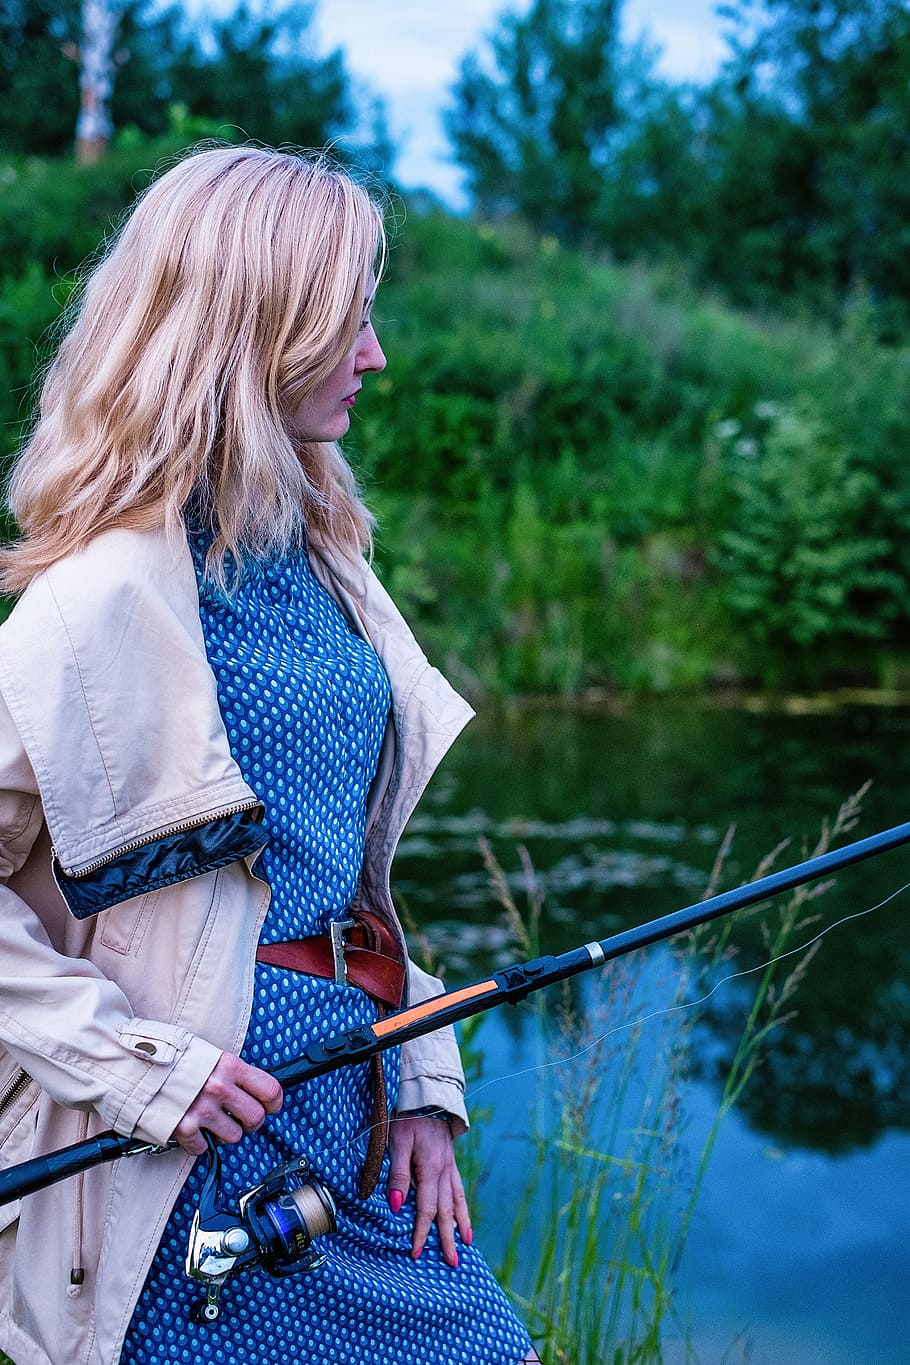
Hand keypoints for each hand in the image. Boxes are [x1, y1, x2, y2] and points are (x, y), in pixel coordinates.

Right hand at [173, 1053, 282, 1154]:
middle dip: (250, 1122)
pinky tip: (191, 1130)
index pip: (270, 1089)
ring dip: (224, 1134)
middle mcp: (219, 1087)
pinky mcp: (183, 1129)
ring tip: (211, 1122)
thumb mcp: (208, 1054)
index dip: (274, 1102)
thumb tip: (250, 1088)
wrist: (133, 1065)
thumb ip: (230, 1071)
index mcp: (229, 1065)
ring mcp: (202, 1109)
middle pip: (255, 1118)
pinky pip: (204, 1148)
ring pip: (234, 1136)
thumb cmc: (171, 1059)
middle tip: (239, 1118)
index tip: (270, 1107)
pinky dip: (198, 1144)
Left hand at [387, 1113, 471, 1266]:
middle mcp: (444, 1171)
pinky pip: (459, 1189)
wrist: (428, 1098)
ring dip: (461, 1224)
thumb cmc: (408, 1119)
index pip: (426, 1209)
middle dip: (448, 1238)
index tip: (416, 1253)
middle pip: (446, 1211)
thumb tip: (396, 1206)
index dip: (421, 1233)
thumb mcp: (397, 1143)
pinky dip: (463, 1206)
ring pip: (457, 1201)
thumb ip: (398, 1174)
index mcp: (431, 1169)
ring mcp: (450, 1167)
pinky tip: (463, 1216)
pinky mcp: (450, 1162)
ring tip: (466, 1244)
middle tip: (453, 1263)